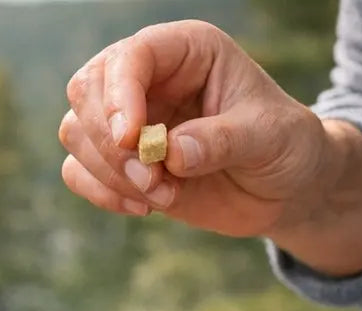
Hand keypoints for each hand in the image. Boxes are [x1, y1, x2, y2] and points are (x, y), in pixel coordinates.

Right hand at [57, 20, 361, 273]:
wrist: (285, 187)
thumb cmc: (285, 145)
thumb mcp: (270, 137)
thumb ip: (222, 141)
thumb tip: (170, 155)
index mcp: (185, 51)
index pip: (131, 56)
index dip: (120, 95)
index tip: (132, 140)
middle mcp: (148, 78)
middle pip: (87, 91)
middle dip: (110, 143)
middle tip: (153, 180)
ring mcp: (129, 120)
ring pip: (76, 132)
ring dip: (111, 173)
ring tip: (163, 196)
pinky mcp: (119, 161)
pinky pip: (78, 171)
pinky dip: (102, 193)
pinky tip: (145, 208)